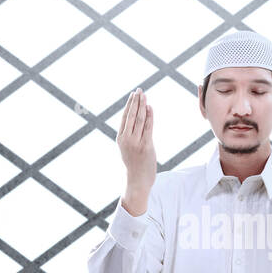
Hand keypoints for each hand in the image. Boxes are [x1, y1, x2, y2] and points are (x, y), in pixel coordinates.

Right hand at [117, 88, 155, 210]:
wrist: (137, 182)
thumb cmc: (134, 166)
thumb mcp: (128, 149)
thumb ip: (130, 137)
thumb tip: (137, 123)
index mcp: (120, 139)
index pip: (125, 117)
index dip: (129, 104)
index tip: (133, 94)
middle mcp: (127, 139)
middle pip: (131, 115)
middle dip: (136, 101)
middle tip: (140, 90)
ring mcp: (136, 142)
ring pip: (139, 119)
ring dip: (143, 106)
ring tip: (145, 95)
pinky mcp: (146, 146)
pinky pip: (148, 127)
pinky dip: (149, 116)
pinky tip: (150, 107)